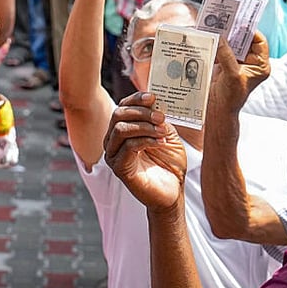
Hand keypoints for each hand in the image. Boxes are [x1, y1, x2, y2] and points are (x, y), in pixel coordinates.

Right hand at [104, 92, 186, 212]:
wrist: (173, 191)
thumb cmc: (169, 163)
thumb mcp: (166, 134)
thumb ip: (158, 119)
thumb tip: (156, 101)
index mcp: (122, 131)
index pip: (123, 107)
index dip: (136, 99)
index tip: (153, 96)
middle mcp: (113, 142)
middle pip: (118, 115)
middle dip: (141, 112)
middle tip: (161, 117)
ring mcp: (114, 155)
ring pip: (121, 129)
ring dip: (144, 126)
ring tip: (162, 131)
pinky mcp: (119, 168)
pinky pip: (128, 146)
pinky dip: (146, 140)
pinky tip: (161, 142)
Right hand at [208, 31, 269, 113]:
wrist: (217, 110)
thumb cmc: (231, 97)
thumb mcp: (232, 75)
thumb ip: (227, 55)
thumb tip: (220, 37)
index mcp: (259, 65)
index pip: (259, 41)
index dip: (250, 31)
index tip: (239, 23)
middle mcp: (249, 62)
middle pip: (243, 40)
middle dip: (233, 31)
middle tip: (223, 20)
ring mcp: (236, 62)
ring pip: (231, 43)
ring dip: (222, 36)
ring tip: (213, 26)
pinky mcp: (223, 63)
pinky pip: (220, 49)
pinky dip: (214, 44)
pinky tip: (207, 37)